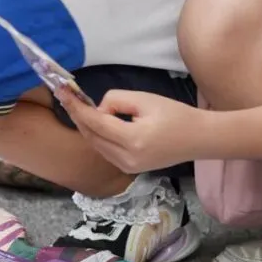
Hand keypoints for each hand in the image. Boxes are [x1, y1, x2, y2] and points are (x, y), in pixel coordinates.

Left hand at [56, 88, 200, 173]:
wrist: (198, 139)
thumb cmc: (175, 115)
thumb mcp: (145, 99)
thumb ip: (116, 101)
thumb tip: (98, 110)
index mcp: (133, 140)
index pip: (95, 123)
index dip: (77, 107)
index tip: (62, 93)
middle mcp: (127, 159)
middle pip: (91, 136)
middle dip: (78, 116)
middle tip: (67, 97)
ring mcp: (127, 167)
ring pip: (96, 145)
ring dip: (86, 126)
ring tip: (79, 106)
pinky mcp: (129, 169)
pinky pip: (105, 151)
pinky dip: (97, 136)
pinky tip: (96, 122)